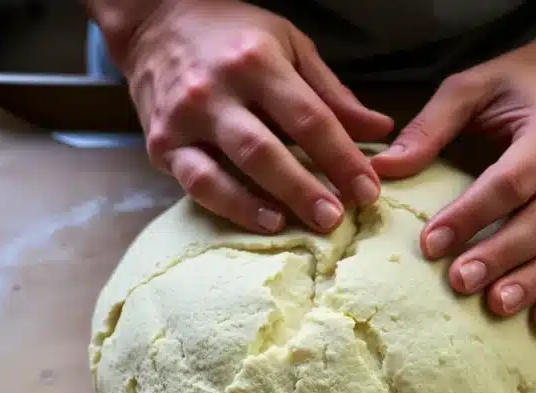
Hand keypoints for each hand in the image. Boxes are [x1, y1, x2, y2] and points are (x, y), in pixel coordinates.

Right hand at [123, 0, 392, 233]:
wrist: (156, 23)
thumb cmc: (233, 35)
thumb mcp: (290, 45)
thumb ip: (332, 93)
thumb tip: (379, 129)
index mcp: (256, 61)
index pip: (309, 118)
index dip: (342, 158)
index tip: (368, 191)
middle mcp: (216, 90)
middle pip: (266, 150)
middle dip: (304, 190)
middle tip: (336, 219)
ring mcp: (183, 120)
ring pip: (224, 173)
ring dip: (262, 206)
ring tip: (296, 226)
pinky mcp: (162, 145)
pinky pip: (197, 185)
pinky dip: (230, 207)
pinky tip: (262, 220)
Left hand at [373, 40, 535, 331]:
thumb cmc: (526, 82)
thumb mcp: (475, 86)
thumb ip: (430, 125)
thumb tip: (383, 169)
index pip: (510, 182)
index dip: (470, 216)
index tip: (430, 243)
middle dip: (500, 256)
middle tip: (460, 283)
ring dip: (534, 282)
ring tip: (497, 306)